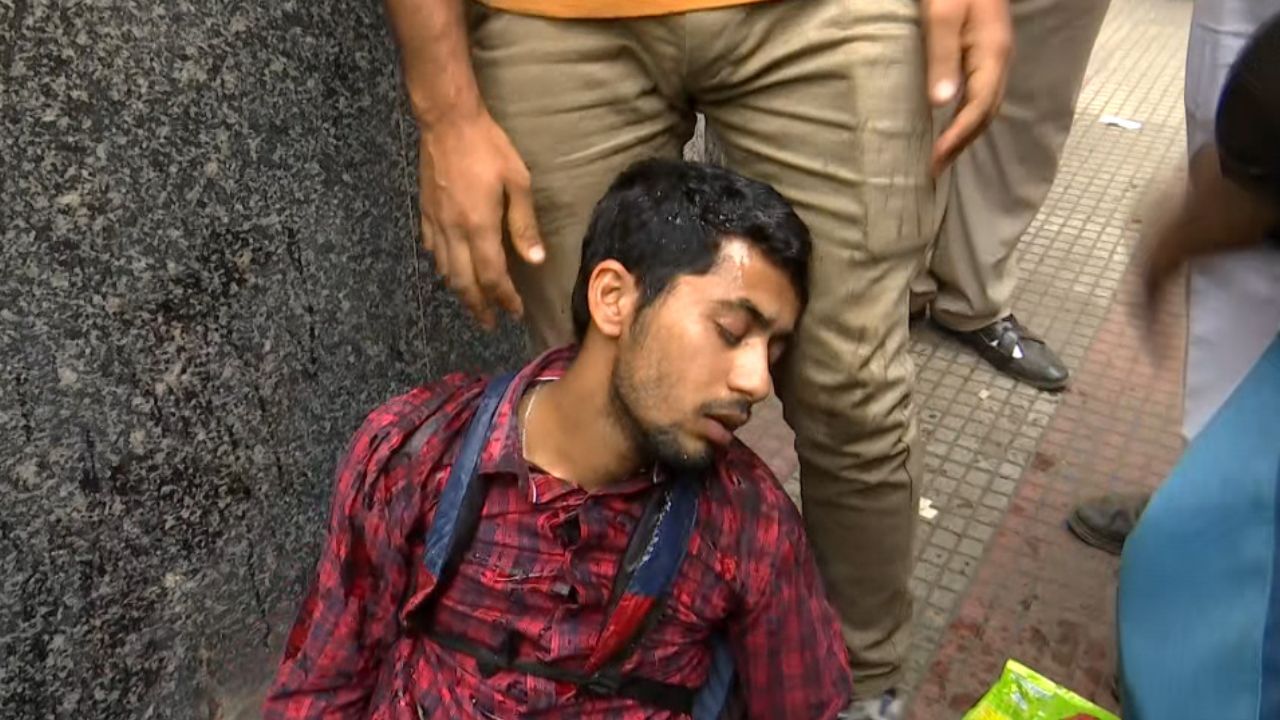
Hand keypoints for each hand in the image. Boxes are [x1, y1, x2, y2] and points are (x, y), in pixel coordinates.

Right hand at [418, 110, 543, 328]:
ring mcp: (436, 223)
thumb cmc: (488, 147)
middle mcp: (454, 231)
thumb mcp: (518, 182)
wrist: (446, 121)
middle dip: (479, 306)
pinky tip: (450, 271)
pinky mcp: (425, 212)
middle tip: (490, 323)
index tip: (514, 312)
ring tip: (473, 304)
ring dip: (460, 292)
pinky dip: (443, 268)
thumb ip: (524, 224)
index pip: (492, 276)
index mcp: (479, 226)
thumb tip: (535, 260)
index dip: (504, 298)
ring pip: (445, 270)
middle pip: (464, 282)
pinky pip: (432, 250)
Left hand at [923, 0, 1012, 174]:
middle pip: (986, 113)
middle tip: (934, 170)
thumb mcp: (940, 14)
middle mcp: (1000, 59)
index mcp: (992, 55)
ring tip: (942, 155)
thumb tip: (940, 104)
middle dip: (962, 144)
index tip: (933, 162)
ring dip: (965, 132)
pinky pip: (980, 92)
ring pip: (986, 104)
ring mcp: (996, 54)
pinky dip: (966, 114)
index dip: (956, 139)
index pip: (977, 110)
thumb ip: (942, 56)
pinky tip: (950, 120)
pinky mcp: (985, 49)